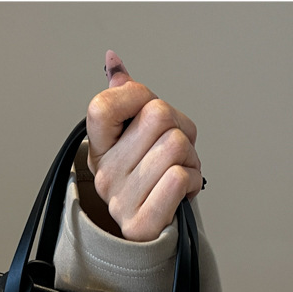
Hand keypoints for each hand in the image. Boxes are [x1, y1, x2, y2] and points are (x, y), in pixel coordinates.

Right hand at [85, 50, 201, 242]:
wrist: (155, 230)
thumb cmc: (150, 178)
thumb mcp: (134, 135)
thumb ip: (125, 97)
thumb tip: (113, 61)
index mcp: (99, 148)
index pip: (105, 105)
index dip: (136, 97)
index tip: (146, 113)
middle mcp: (105, 174)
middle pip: (159, 115)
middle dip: (180, 129)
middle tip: (174, 151)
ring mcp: (120, 201)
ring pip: (176, 145)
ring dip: (192, 157)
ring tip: (179, 171)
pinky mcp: (140, 223)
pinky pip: (179, 178)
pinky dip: (193, 180)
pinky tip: (183, 190)